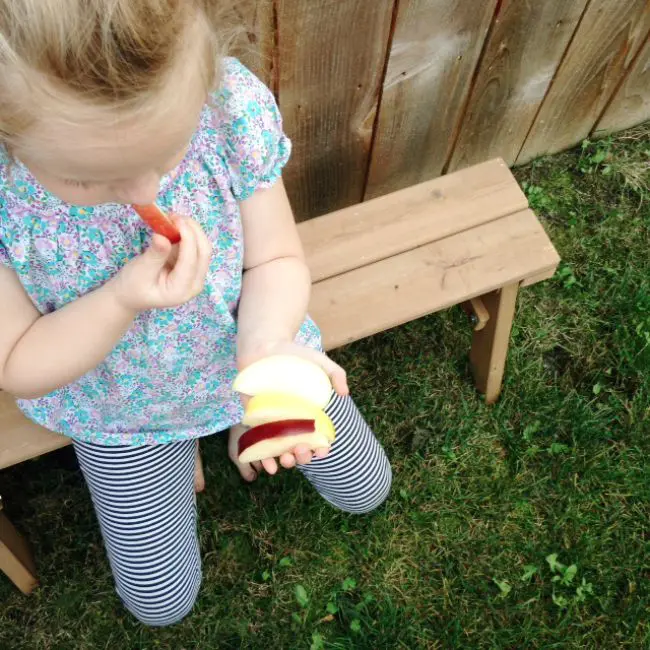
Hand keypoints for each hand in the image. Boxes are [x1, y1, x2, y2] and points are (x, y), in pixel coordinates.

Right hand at [109, 216, 211, 311]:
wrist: (131, 295)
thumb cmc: (133, 286)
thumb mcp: (140, 270)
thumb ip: (155, 254)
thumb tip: (163, 236)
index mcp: (181, 289)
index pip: (192, 259)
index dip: (187, 236)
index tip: (175, 219)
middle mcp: (194, 284)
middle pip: (204, 252)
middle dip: (193, 230)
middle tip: (174, 216)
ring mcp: (196, 276)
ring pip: (202, 247)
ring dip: (191, 230)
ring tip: (172, 219)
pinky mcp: (193, 268)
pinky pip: (196, 247)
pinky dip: (187, 234)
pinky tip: (174, 227)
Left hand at [233, 340, 348, 477]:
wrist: (264, 345)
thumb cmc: (293, 354)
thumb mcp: (318, 361)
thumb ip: (335, 373)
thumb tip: (344, 393)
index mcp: (308, 412)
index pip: (316, 436)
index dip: (321, 447)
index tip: (323, 450)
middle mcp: (291, 420)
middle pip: (299, 446)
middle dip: (303, 456)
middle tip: (303, 451)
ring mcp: (272, 421)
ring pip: (280, 449)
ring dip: (285, 460)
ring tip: (287, 461)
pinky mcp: (254, 419)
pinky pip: (258, 442)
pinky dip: (263, 456)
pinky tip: (268, 464)